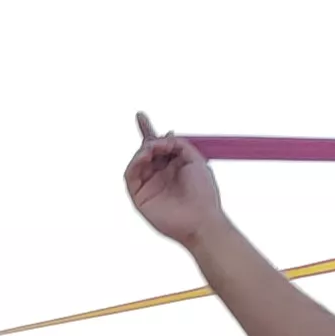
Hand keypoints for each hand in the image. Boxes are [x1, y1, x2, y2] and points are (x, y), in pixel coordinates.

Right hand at [122, 128, 228, 246]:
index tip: (141, 116)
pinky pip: (131, 175)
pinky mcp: (140, 197)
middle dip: (146, 141)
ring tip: (151, 149)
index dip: (149, 131)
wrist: (201, 219)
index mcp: (175, 167)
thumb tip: (166, 135)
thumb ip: (180, 145)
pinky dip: (135, 162)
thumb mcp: (196, 161)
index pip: (159, 147)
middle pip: (146, 152)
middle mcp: (161, 176)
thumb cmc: (204, 194)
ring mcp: (149, 186)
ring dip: (142, 151)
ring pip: (137, 161)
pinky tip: (144, 156)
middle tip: (154, 141)